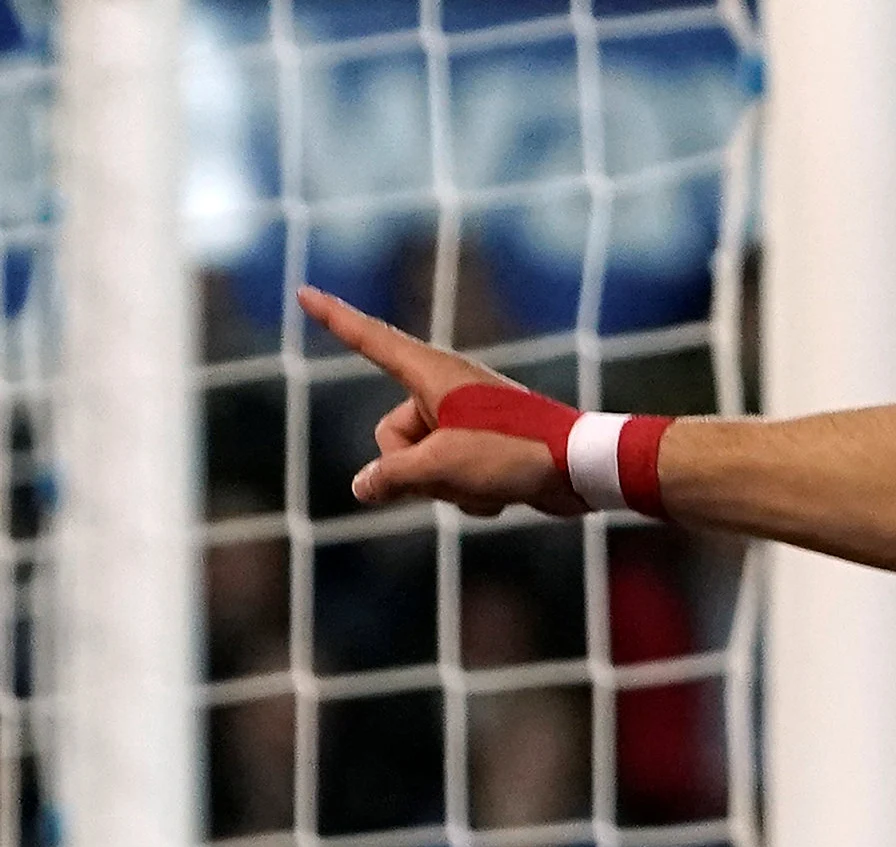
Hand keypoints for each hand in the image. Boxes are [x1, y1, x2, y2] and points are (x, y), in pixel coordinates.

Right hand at [296, 285, 582, 518]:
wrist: (582, 469)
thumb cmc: (515, 453)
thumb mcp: (442, 467)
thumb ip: (393, 475)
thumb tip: (363, 486)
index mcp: (431, 374)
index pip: (369, 340)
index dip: (334, 318)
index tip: (304, 292)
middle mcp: (444, 391)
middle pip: (391, 437)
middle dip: (414, 471)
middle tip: (457, 472)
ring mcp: (463, 421)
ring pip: (421, 467)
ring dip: (447, 488)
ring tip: (490, 482)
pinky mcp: (481, 448)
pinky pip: (450, 480)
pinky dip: (470, 495)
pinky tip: (503, 495)